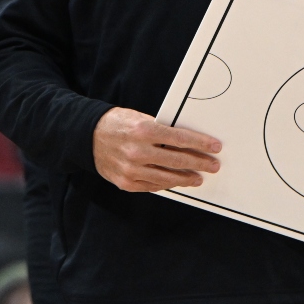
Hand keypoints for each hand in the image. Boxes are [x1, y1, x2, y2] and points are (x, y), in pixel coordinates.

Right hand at [92, 107, 220, 191]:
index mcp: (144, 130)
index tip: (215, 147)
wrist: (88, 136)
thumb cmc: (119, 123)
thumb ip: (163, 130)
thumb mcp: (142, 118)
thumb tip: (189, 141)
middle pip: (177, 159)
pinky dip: (167, 184)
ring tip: (198, 177)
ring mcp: (131, 169)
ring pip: (167, 177)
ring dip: (186, 178)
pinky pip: (153, 186)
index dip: (201, 144)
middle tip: (213, 165)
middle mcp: (137, 151)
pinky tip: (177, 181)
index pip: (180, 138)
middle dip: (199, 163)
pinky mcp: (125, 183)